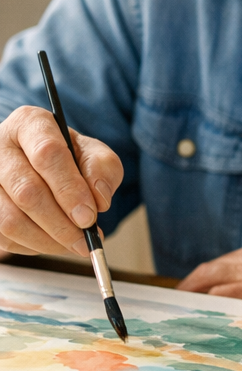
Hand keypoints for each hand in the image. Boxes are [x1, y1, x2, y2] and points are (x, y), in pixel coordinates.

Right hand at [0, 105, 122, 256]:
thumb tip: (99, 201)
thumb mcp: (93, 152)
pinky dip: (32, 246)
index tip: (89, 216)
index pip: (47, 154)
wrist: (42, 163)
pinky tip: (53, 242)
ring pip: (9, 220)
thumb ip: (102, 169)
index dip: (69, 189)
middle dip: (60, 223)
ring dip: (47, 240)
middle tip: (85, 239)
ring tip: (75, 244)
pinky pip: (2, 237)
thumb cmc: (68, 156)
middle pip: (26, 191)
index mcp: (29, 123)